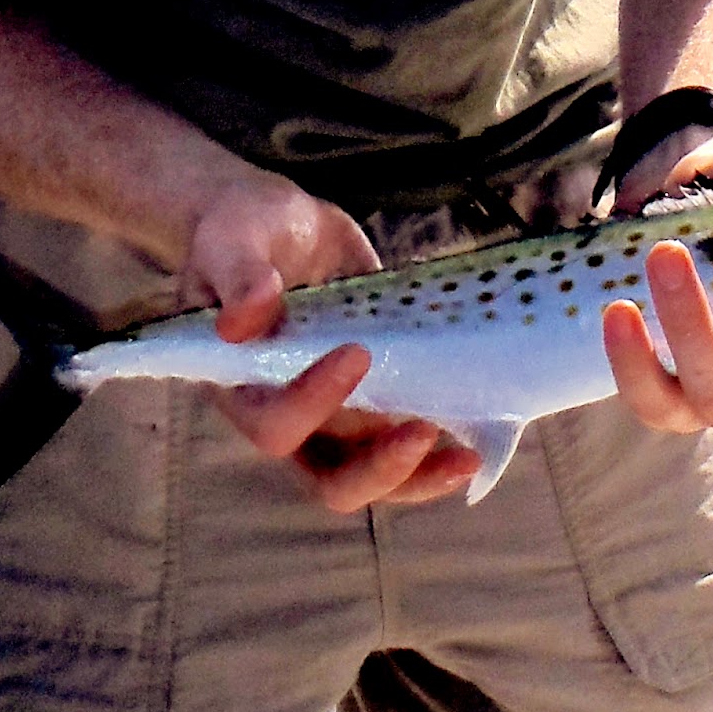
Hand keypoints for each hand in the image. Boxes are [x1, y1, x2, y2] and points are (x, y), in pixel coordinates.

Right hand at [185, 177, 479, 510]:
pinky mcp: (379, 406)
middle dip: (380, 469)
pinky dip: (440, 454)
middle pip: (330, 482)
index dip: (313, 401)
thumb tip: (242, 321)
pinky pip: (408, 451)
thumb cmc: (247, 232)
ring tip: (465, 458)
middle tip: (423, 431)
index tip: (358, 352)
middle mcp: (290, 419)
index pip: (274, 424)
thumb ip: (238, 273)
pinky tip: (478, 442)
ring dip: (421, 477)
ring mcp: (338, 421)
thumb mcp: (234, 237)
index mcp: (242, 388)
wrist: (285, 230)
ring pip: (377, 479)